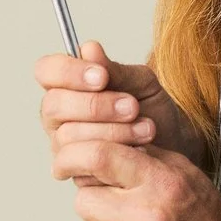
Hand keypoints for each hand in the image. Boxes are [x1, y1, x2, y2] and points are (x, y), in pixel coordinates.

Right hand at [36, 39, 209, 186]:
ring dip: (113, 130)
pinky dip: (113, 154)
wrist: (174, 146)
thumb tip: (89, 49)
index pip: (46, 70)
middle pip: (53, 105)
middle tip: (132, 106)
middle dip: (97, 106)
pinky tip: (138, 149)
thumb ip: (115, 69)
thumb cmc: (153, 110)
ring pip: (68, 135)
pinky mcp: (74, 171)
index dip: (68, 72)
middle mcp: (59, 115)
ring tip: (146, 128)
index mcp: (69, 85)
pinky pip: (79, 163)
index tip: (101, 77)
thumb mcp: (142, 83)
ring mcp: (62, 145)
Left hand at [51, 138, 220, 220]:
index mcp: (163, 182)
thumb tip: (101, 140)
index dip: (74, 156)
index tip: (63, 162)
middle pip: (85, 200)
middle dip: (98, 203)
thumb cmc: (206, 218)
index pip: (102, 157)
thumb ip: (145, 156)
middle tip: (124, 211)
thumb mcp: (184, 175)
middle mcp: (150, 215)